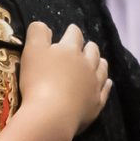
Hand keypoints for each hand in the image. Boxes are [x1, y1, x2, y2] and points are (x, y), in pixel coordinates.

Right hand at [17, 21, 109, 140]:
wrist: (52, 115)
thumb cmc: (39, 81)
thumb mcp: (32, 51)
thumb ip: (38, 33)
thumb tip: (43, 25)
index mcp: (70, 50)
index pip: (74, 34)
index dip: (72, 31)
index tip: (70, 30)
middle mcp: (87, 64)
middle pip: (92, 50)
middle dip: (88, 46)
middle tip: (84, 47)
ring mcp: (94, 84)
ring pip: (102, 68)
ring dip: (99, 62)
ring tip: (98, 61)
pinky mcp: (96, 103)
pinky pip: (105, 90)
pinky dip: (106, 84)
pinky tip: (107, 83)